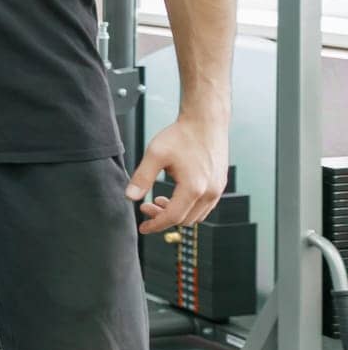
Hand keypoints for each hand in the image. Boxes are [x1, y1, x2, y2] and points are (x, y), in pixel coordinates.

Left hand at [126, 113, 228, 234]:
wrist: (205, 121)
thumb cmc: (181, 135)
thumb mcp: (155, 154)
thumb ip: (142, 177)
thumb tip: (130, 197)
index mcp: (194, 188)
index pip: (173, 217)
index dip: (155, 224)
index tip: (142, 227)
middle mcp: (210, 192)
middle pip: (185, 219)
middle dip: (163, 217)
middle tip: (146, 206)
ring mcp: (217, 189)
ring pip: (197, 215)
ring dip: (177, 213)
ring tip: (159, 199)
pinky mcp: (220, 184)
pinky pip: (205, 206)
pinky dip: (189, 207)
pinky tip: (175, 195)